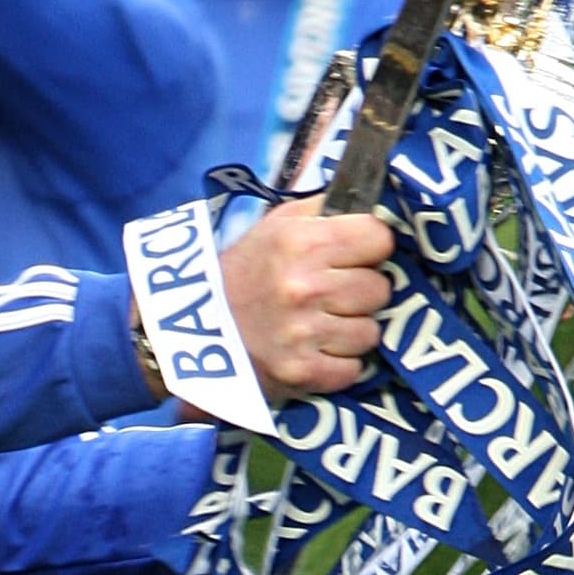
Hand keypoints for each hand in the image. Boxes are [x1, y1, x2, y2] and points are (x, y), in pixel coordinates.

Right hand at [216, 198, 392, 399]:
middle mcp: (304, 286)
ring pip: (369, 331)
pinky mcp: (302, 372)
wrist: (194, 327)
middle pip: (379, 287)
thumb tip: (372, 203)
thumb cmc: (243, 271)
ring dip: (349, 330)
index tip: (353, 255)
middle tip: (330, 293)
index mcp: (301, 242)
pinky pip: (353, 368)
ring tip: (319, 324)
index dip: (369, 246)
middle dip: (360, 290)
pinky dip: (337, 363)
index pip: (378, 236)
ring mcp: (303, 333)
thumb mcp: (276, 224)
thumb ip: (324, 210)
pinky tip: (313, 350)